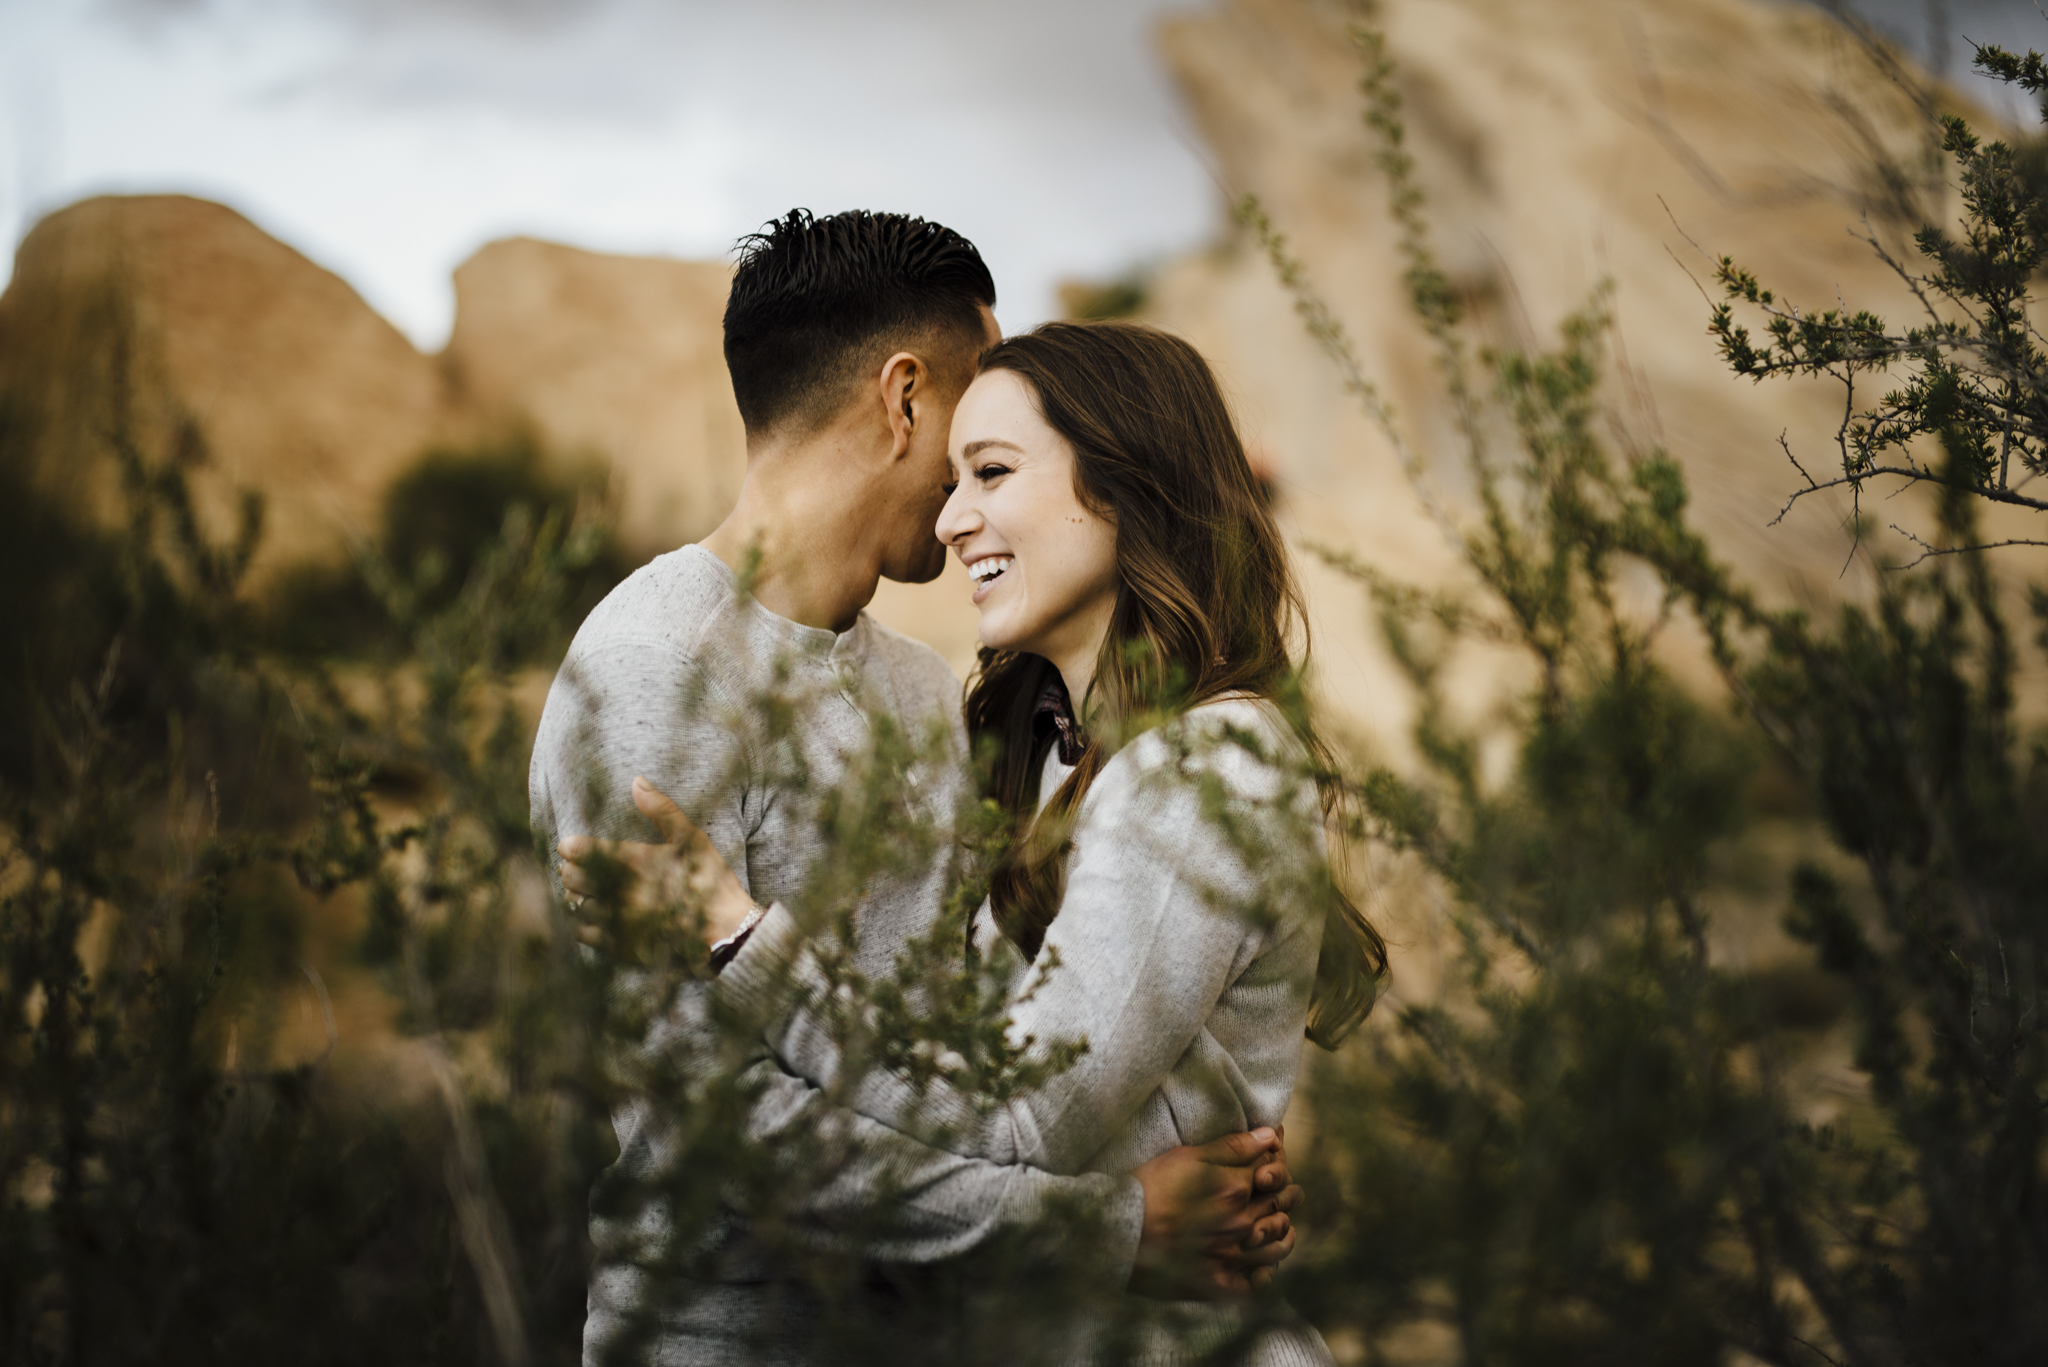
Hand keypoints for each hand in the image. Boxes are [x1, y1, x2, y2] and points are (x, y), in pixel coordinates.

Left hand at [557, 777, 758, 961]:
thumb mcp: (691, 839)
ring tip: (586, 890)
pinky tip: (592, 914)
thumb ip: (661, 810)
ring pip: (574, 905)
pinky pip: (583, 933)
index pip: (577, 852)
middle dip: (572, 870)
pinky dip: (581, 921)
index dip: (571, 847)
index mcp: (633, 862)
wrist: (726, 931)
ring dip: (575, 895)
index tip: (573, 847)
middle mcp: (619, 892)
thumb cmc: (709, 880)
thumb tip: (636, 781)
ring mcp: (617, 922)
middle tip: (580, 867)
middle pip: (570, 878)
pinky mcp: (619, 946)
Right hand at [1128, 1125, 1304, 1300]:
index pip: (1274, 1173)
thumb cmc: (1149, 1188)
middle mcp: (1240, 1224)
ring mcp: (1231, 1257)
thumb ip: (1232, 1147)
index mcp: (1235, 1189)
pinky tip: (1263, 1268)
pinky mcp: (1218, 1284)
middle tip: (1291, 1191)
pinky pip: (1255, 1285)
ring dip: (1284, 1233)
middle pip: (1280, 1207)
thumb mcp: (1187, 1157)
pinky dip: (1265, 1276)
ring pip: (1277, 1246)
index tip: (1278, 1160)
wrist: (1117, 1233)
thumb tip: (1271, 1135)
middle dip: (1289, 1195)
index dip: (1280, 1164)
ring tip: (1283, 1226)